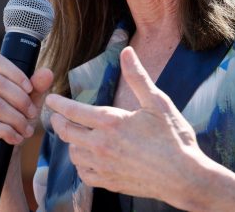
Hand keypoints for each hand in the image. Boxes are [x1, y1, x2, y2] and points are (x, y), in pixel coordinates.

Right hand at [0, 52, 52, 159]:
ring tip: (27, 129)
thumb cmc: (12, 120)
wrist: (0, 153)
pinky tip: (16, 138)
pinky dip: (6, 132)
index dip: (15, 73)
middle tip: (33, 114)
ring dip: (16, 119)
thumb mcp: (27, 102)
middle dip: (20, 100)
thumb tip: (47, 73)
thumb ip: (37, 87)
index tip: (30, 88)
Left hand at [45, 46, 204, 206]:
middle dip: (58, 122)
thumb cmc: (174, 138)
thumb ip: (138, 77)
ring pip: (73, 154)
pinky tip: (88, 159)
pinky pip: (84, 175)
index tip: (50, 99)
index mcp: (111, 123)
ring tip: (74, 135)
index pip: (73, 111)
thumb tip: (126, 52)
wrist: (184, 177)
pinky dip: (81, 165)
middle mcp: (101, 145)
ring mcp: (104, 166)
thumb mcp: (157, 102)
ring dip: (70, 143)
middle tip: (57, 116)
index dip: (58, 104)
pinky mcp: (109, 183)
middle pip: (66, 132)